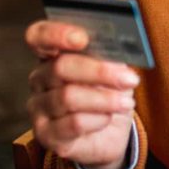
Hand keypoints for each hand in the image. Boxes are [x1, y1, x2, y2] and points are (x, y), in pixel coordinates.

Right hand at [25, 20, 139, 168]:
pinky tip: (108, 118)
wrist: (111, 132)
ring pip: (68, 97)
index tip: (82, 38)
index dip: (56, 34)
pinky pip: (73, 123)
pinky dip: (98, 119)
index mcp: (52, 54)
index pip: (38, 36)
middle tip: (129, 78)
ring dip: (105, 100)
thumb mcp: (114, 68)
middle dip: (99, 71)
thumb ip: (110, 54)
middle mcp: (39, 78)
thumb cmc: (109, 92)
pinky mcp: (45, 134)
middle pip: (61, 67)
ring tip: (127, 102)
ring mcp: (38, 107)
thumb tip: (119, 47)